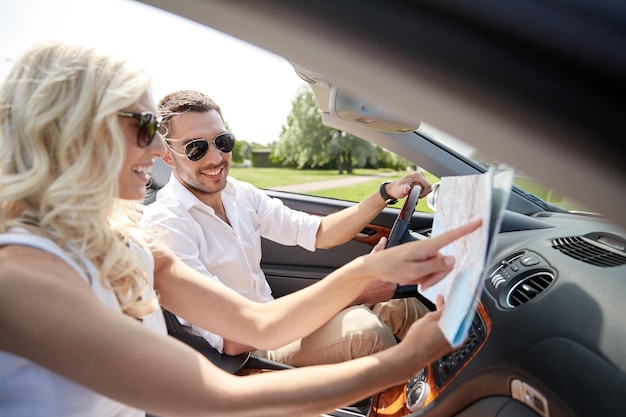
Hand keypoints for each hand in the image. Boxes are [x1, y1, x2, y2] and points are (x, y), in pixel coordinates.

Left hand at [364, 218, 481, 288]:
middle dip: (436, 276)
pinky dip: (424, 277)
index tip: (480, 221)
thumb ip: (435, 266)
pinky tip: (412, 278)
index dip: (467, 229)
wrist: (375, 267)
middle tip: (421, 284)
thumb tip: (453, 260)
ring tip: (413, 280)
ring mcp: (424, 253)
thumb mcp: (413, 271)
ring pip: (438, 269)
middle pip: (446, 263)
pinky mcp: (421, 259)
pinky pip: (430, 270)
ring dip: (429, 278)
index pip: (451, 236)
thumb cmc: (390, 267)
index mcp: (427, 246)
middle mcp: (427, 248)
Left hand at [387, 171, 431, 199]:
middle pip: (429, 186)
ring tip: (414, 193)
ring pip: (428, 188)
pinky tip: (416, 192)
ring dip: (423, 193)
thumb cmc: (397, 189)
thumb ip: (404, 189)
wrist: (395, 188)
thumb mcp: (400, 190)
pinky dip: (423, 192)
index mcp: (417, 175)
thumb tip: (407, 189)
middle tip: (414, 194)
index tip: (417, 196)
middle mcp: (420, 174)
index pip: (428, 185)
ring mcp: (422, 177)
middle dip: (423, 193)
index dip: (424, 193)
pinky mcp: (422, 181)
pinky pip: (427, 188)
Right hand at [396, 294, 451, 367]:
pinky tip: (434, 319)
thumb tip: (450, 304)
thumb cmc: (419, 340)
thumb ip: (443, 310)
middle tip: (441, 299)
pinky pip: (447, 332)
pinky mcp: (446, 347)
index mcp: (458, 330)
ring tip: (436, 306)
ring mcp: (452, 343)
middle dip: (448, 308)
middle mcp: (458, 338)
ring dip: (444, 315)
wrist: (410, 357)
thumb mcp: (430, 318)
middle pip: (455, 318)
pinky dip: (442, 324)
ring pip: (450, 324)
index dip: (455, 301)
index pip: (460, 311)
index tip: (451, 295)